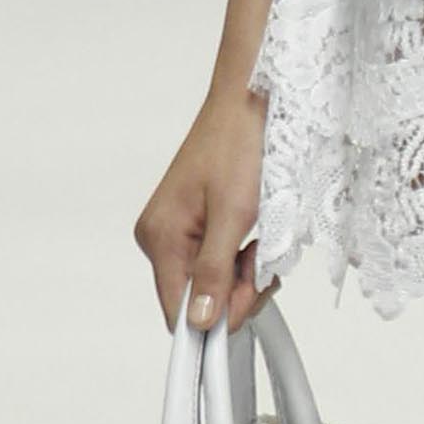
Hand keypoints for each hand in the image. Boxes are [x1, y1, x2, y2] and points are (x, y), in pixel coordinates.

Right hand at [135, 83, 267, 330]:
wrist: (249, 101)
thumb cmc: (238, 144)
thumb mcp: (234, 215)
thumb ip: (215, 272)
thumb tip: (200, 322)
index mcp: (160, 237)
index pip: (177, 311)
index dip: (214, 321)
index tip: (246, 310)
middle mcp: (161, 237)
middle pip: (197, 300)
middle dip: (237, 292)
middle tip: (263, 267)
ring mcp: (178, 231)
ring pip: (212, 283)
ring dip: (244, 274)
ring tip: (260, 244)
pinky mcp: (196, 224)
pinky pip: (217, 262)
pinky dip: (241, 259)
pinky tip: (254, 240)